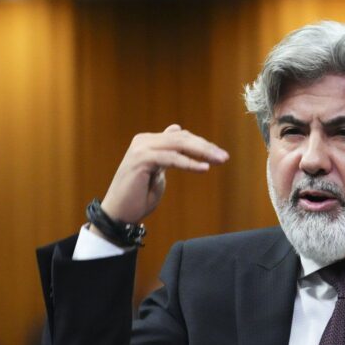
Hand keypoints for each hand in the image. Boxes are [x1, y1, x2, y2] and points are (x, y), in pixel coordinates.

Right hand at [98, 124, 228, 224]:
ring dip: (202, 153)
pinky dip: (189, 163)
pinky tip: (203, 168)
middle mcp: (143, 141)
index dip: (202, 144)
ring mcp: (141, 148)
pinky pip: (171, 158)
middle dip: (205, 147)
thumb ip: (169, 152)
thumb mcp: (158, 170)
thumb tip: (177, 130)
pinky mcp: (141, 160)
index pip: (181, 137)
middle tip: (224, 157)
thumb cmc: (139, 197)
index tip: (220, 155)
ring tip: (219, 161)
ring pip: (178, 144)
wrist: (119, 214)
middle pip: (182, 138)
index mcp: (148, 141)